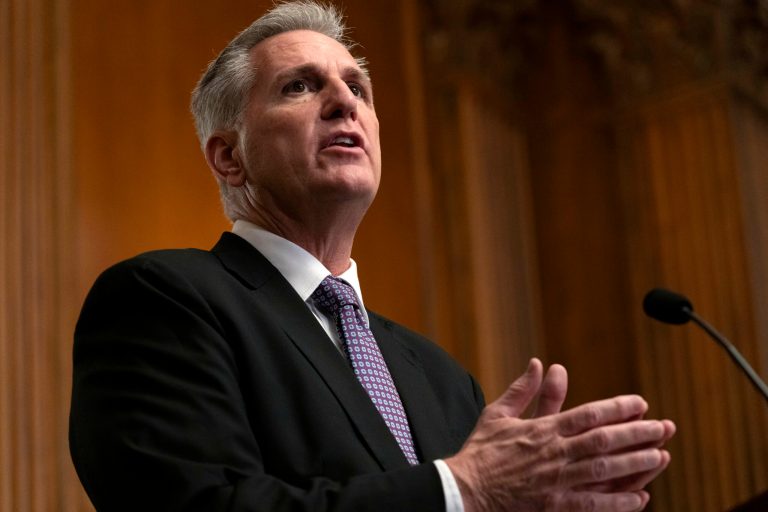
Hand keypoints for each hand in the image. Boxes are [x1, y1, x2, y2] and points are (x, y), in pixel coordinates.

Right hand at [445, 359, 674, 511]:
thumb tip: (539, 363)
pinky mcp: (553, 506)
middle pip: (604, 441)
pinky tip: (639, 499)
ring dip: (635, 464)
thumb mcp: (497, 414)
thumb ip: (522, 389)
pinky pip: (592, 505)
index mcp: (542, 430)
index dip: (617, 408)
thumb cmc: (480, 451)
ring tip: (661, 457)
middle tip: (663, 428)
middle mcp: (554, 454)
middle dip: (637, 433)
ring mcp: (555, 482)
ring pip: (604, 471)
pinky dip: (617, 502)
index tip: (640, 403)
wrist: (464, 490)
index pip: (588, 414)